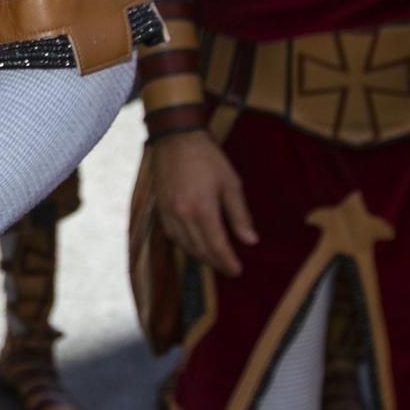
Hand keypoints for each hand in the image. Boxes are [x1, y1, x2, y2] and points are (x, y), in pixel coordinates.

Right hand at [150, 131, 254, 278]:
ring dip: (199, 256)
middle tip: (228, 269)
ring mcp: (168, 212)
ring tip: (213, 259)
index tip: (237, 271)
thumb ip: (240, 214)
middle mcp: (182, 216)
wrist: (175, 138)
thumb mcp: (230, 183)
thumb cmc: (207, 157)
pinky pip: (171, 234)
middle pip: (199, 249)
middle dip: (215, 262)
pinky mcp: (160, 207)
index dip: (227, 261)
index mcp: (202, 210)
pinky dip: (183, 244)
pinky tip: (192, 244)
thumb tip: (250, 240)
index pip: (216, 246)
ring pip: (184, 245)